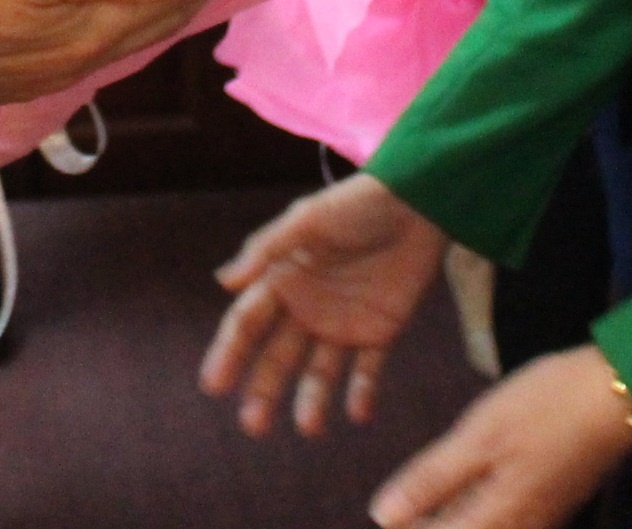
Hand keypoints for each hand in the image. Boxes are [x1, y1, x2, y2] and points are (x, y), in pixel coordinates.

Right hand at [201, 173, 445, 436]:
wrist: (417, 203)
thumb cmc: (354, 204)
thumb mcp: (308, 220)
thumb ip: (267, 249)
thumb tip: (224, 281)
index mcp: (283, 280)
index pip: (248, 324)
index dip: (229, 354)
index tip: (214, 385)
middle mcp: (307, 308)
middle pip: (278, 357)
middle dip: (264, 391)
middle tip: (253, 426)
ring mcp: (342, 323)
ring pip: (320, 372)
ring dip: (311, 400)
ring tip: (309, 428)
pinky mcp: (380, 331)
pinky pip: (367, 370)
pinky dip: (362, 393)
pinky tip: (357, 413)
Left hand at [367, 346, 631, 528]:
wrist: (618, 395)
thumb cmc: (546, 407)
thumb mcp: (480, 436)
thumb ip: (432, 479)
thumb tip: (381, 517)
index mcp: (497, 518)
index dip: (404, 527)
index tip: (381, 514)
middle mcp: (521, 528)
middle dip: (428, 523)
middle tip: (400, 506)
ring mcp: (540, 517)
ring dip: (453, 517)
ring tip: (421, 503)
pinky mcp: (552, 500)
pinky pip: (504, 520)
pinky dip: (476, 511)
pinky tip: (464, 492)